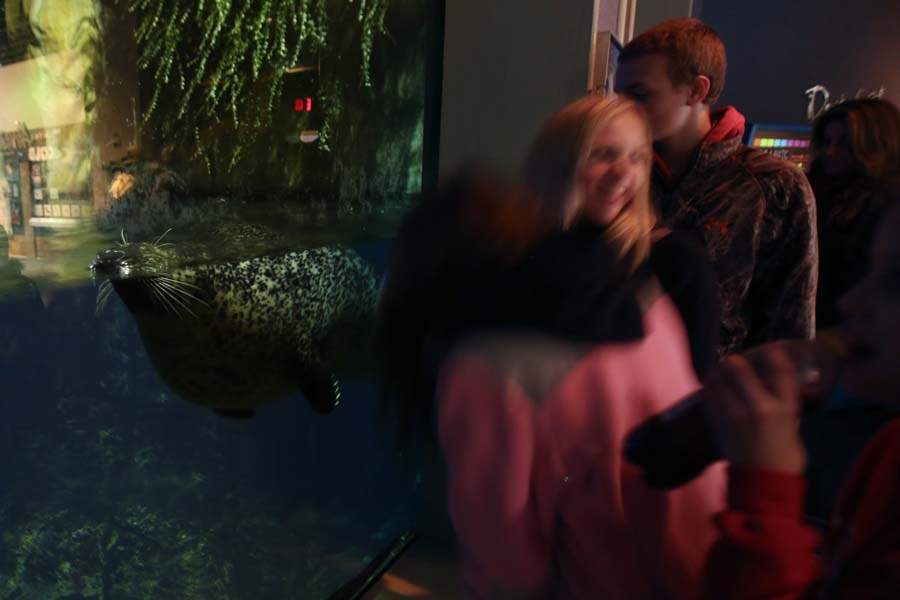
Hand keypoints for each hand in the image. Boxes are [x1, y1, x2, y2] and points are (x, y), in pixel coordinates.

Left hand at [702, 347, 806, 473]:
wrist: (763, 483)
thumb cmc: (785, 456)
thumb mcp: (793, 426)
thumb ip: (783, 405)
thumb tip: (773, 389)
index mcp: (783, 409)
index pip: (780, 371)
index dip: (775, 354)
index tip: (771, 349)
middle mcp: (757, 407)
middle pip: (738, 368)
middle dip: (736, 361)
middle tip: (735, 361)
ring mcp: (733, 414)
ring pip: (717, 380)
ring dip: (718, 373)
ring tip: (720, 372)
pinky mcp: (717, 423)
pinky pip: (709, 397)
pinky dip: (710, 389)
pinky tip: (713, 388)